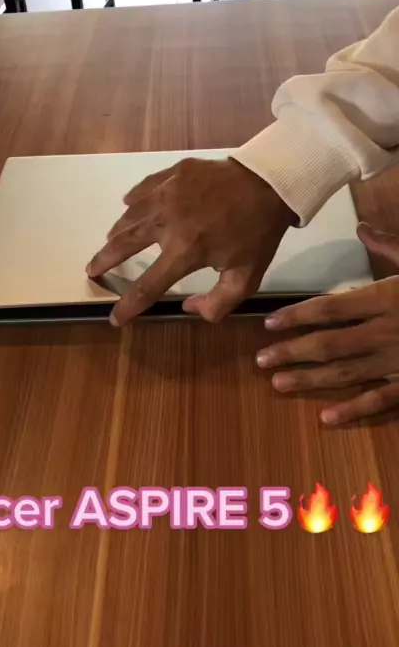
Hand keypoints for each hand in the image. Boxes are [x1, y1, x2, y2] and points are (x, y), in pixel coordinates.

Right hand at [86, 157, 295, 325]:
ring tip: (109, 242)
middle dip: (104, 261)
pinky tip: (128, 206)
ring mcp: (167, 193)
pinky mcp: (173, 174)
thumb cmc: (258, 232)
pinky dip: (133, 201)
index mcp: (185, 251)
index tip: (115, 318)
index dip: (128, 306)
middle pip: (124, 245)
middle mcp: (168, 222)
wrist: (271, 182)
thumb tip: (188, 308)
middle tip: (92, 270)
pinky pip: (143, 189)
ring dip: (116, 233)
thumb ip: (218, 303)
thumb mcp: (247, 277)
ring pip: (129, 216)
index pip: (148, 286)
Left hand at [257, 222, 398, 425]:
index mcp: (387, 298)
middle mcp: (388, 332)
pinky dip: (354, 411)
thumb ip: (390, 247)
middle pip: (330, 344)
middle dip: (293, 351)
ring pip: (348, 374)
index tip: (270, 323)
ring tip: (278, 384)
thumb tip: (362, 228)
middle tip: (261, 359)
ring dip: (311, 380)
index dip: (298, 316)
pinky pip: (381, 401)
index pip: (332, 308)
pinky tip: (327, 419)